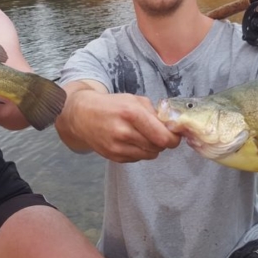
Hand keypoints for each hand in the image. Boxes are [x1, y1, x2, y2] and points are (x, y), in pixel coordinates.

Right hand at [59, 89, 180, 161]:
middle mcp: (123, 132)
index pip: (162, 136)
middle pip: (158, 147)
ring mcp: (117, 147)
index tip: (175, 134)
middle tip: (159, 133)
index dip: (174, 138)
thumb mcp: (133, 99)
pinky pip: (137, 159)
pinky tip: (132, 141)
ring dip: (152, 147)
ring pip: (149, 155)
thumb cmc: (111, 105)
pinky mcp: (113, 157)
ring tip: (144, 136)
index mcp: (131, 113)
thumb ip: (154, 112)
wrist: (81, 115)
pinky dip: (140, 151)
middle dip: (163, 141)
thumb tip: (171, 126)